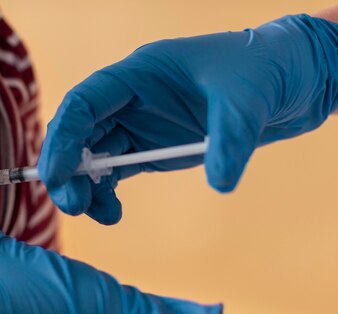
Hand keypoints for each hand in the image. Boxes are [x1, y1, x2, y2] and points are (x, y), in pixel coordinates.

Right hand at [39, 14, 337, 223]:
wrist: (284, 79)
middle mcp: (128, 99)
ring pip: (90, 156)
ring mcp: (136, 124)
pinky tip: (113, 213)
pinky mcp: (147, 148)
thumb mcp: (247, 100)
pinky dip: (105, 194)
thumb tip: (221, 182)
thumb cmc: (261, 71)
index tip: (56, 175)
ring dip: (84, 187)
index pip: (84, 103)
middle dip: (67, 169)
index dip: (63, 138)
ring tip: (101, 215)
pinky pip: (113, 172)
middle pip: (77, 133)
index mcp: (139, 73)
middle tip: (73, 204)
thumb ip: (231, 140)